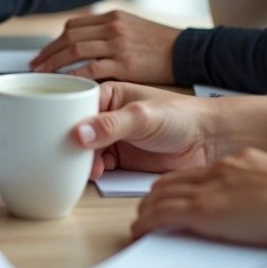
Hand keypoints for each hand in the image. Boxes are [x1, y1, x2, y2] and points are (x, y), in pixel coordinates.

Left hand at [31, 11, 179, 83]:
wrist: (185, 52)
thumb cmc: (158, 45)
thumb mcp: (131, 27)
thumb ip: (107, 32)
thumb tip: (81, 43)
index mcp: (111, 17)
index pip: (73, 26)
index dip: (54, 41)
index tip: (43, 54)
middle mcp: (112, 27)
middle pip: (69, 37)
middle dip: (48, 53)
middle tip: (35, 66)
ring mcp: (117, 45)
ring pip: (75, 51)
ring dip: (54, 64)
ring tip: (43, 75)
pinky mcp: (124, 64)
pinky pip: (91, 69)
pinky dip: (74, 76)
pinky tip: (65, 83)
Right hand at [72, 83, 215, 179]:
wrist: (208, 140)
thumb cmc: (182, 116)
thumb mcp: (142, 116)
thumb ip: (110, 125)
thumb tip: (78, 134)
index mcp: (107, 95)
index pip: (74, 106)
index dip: (62, 120)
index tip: (58, 135)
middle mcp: (106, 115)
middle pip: (75, 131)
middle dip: (71, 145)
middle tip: (72, 156)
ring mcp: (112, 138)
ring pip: (84, 151)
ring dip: (82, 160)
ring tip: (90, 167)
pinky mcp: (120, 158)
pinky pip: (98, 166)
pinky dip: (93, 171)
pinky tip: (97, 173)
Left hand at [130, 149, 266, 259]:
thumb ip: (263, 182)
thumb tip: (261, 195)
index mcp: (237, 162)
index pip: (194, 173)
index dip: (177, 185)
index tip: (170, 195)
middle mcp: (217, 171)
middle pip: (171, 181)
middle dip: (156, 197)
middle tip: (148, 210)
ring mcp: (207, 190)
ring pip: (161, 196)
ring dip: (147, 210)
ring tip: (141, 223)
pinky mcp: (203, 211)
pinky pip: (163, 214)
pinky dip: (147, 222)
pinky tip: (140, 231)